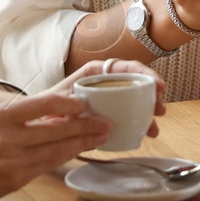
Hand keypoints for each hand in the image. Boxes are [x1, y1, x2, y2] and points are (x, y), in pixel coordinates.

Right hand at [0, 92, 110, 200]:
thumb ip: (25, 113)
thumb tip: (63, 106)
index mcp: (1, 114)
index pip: (45, 102)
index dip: (70, 103)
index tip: (86, 105)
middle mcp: (7, 136)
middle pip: (57, 129)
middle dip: (86, 126)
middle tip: (106, 123)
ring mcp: (12, 160)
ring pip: (57, 150)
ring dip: (82, 143)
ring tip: (101, 137)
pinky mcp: (16, 180)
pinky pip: (48, 165)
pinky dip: (66, 157)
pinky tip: (78, 151)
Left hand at [53, 60, 167, 138]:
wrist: (38, 124)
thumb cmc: (47, 107)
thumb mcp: (59, 103)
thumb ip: (74, 107)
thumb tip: (97, 118)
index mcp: (95, 73)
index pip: (125, 66)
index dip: (145, 73)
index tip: (159, 86)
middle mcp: (105, 83)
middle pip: (135, 83)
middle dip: (152, 95)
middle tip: (161, 110)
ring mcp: (108, 99)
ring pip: (135, 100)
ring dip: (148, 112)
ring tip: (154, 128)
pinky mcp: (108, 114)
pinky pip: (128, 115)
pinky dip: (139, 123)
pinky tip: (145, 133)